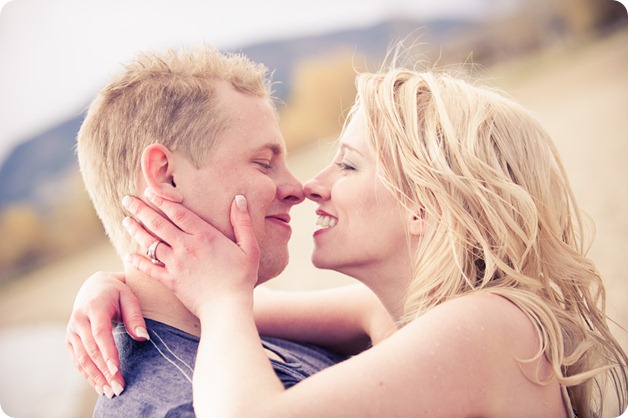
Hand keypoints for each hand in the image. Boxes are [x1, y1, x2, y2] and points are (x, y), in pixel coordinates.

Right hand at [65, 271, 147, 397]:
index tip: (117, 369)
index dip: (108, 353)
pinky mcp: (70, 340)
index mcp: (94, 307)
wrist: (94, 286)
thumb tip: (144, 338)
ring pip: (82, 359)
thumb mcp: (129, 297)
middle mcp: (78, 320)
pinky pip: (78, 360)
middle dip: (104, 371)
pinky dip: (87, 374)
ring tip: (109, 392)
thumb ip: (135, 317)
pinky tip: (99, 385)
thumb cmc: (117, 292)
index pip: (100, 334)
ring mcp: (72, 331)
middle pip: (91, 350)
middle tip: (118, 388)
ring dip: (95, 377)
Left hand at [122, 190, 259, 316]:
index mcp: (205, 235)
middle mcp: (186, 247)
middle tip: (127, 200)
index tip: (150, 191)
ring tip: (126, 220)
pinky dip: (137, 261)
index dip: (162, 200)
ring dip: (136, 230)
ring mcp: (176, 264)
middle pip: (158, 223)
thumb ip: (243, 222)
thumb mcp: (249, 248)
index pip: (177, 212)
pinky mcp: (170, 281)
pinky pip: (148, 268)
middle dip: (141, 210)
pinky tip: (128, 254)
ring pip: (150, 243)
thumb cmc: (242, 278)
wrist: (227, 307)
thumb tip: (239, 199)